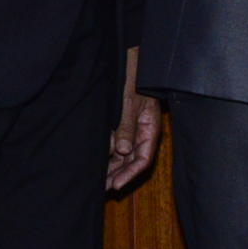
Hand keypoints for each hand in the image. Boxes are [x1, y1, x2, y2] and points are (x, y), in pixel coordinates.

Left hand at [107, 46, 160, 191]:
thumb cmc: (135, 76)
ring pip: (124, 155)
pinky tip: (97, 160)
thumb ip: (126, 125)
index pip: (143, 159)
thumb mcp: (130, 101)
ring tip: (97, 179)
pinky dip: (108, 153)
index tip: (115, 184)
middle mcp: (143, 132)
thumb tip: (121, 150)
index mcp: (150, 127)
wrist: (134, 60)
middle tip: (100, 188)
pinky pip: (117, 144)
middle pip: (132, 161)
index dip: (129, 174)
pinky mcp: (123, 124)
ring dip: (111, 167)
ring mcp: (134, 129)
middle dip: (117, 175)